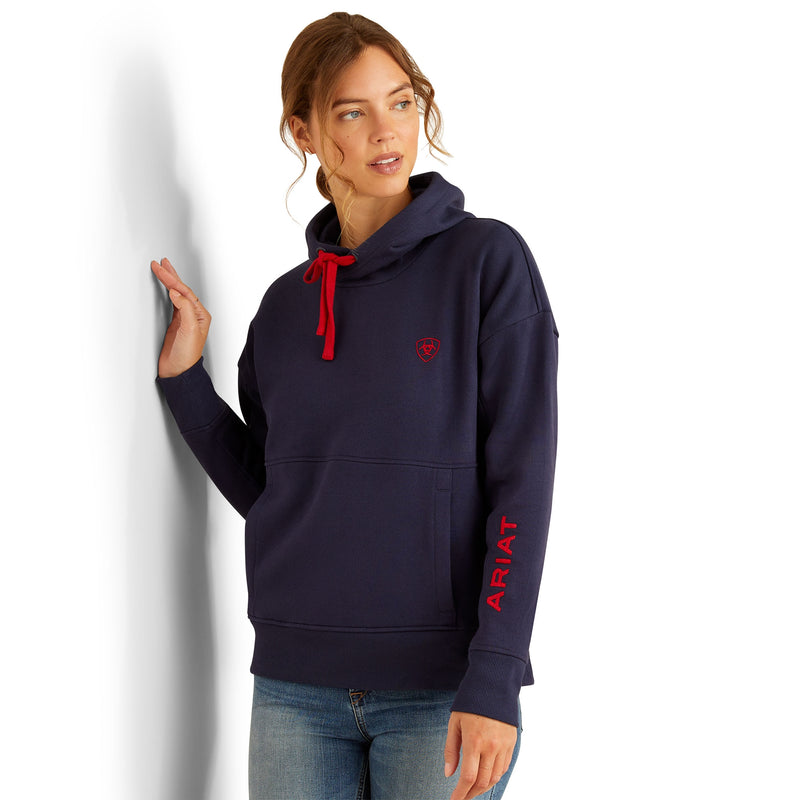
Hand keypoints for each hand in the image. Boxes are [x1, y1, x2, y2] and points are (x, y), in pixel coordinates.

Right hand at [151, 257, 210, 377]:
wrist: (178, 371)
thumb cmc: (186, 355)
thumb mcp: (189, 330)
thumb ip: (184, 309)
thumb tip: (176, 292)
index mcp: (200, 314)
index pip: (185, 292)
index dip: (172, 279)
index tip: (160, 269)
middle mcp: (194, 315)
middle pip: (181, 290)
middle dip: (171, 276)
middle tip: (160, 264)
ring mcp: (184, 319)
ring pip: (176, 295)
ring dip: (169, 282)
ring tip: (162, 270)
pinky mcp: (175, 324)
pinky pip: (171, 303)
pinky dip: (167, 293)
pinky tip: (165, 288)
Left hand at [444, 711, 516, 799]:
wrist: (494, 685)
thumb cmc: (471, 703)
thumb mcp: (455, 723)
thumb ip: (451, 750)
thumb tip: (449, 774)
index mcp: (474, 741)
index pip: (468, 777)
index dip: (461, 794)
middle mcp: (491, 746)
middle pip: (482, 782)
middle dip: (471, 794)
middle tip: (462, 797)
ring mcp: (504, 746)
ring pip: (495, 778)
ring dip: (483, 788)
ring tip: (472, 790)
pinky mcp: (512, 743)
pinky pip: (504, 767)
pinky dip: (495, 777)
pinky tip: (486, 777)